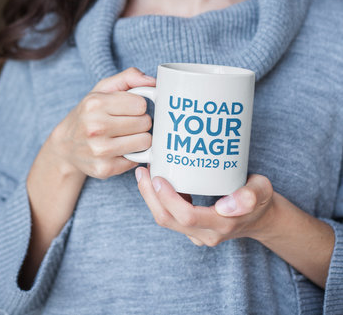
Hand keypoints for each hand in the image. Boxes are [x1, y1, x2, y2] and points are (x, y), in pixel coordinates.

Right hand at [49, 67, 154, 179]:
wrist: (65, 146)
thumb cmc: (90, 113)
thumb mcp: (103, 89)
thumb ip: (129, 77)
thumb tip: (153, 81)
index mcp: (95, 104)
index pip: (141, 104)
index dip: (138, 106)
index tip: (129, 109)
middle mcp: (95, 127)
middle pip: (145, 123)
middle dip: (141, 122)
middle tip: (128, 123)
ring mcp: (99, 150)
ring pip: (145, 142)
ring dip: (140, 138)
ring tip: (126, 135)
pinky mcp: (104, 169)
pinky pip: (137, 160)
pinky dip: (132, 155)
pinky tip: (120, 149)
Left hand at [135, 168, 273, 245]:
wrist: (261, 216)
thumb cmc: (260, 198)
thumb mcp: (262, 191)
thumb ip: (249, 196)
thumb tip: (226, 206)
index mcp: (221, 225)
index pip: (186, 216)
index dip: (168, 199)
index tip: (158, 177)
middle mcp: (206, 234)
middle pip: (168, 220)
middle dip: (150, 196)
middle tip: (142, 171)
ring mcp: (197, 233)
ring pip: (165, 220)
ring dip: (150, 198)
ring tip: (144, 173)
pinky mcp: (191, 228)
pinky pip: (169, 217)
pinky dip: (158, 200)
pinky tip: (154, 180)